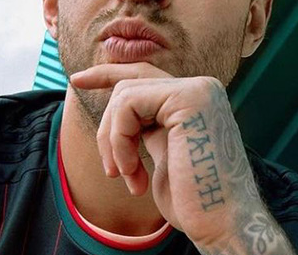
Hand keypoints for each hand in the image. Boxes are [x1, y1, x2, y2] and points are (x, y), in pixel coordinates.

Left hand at [69, 62, 296, 253]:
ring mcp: (197, 90)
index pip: (143, 74)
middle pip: (128, 85)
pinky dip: (120, 142)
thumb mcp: (163, 151)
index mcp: (195, 99)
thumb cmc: (192, 200)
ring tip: (126, 177)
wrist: (220, 224)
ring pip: (124, 96)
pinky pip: (128, 106)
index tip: (77, 80)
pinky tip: (132, 173)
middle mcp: (201, 88)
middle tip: (110, 170)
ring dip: (114, 142)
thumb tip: (117, 104)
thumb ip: (149, 123)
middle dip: (108, 128)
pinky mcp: (188, 99)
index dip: (107, 73)